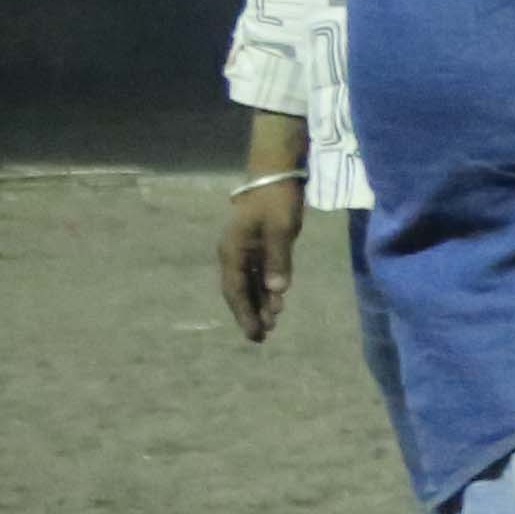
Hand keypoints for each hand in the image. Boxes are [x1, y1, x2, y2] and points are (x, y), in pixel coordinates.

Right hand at [216, 182, 302, 341]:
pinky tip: (277, 303)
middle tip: (261, 338)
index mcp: (233, 251)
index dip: (244, 313)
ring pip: (250, 284)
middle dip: (249, 314)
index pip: (235, 290)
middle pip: (239, 291)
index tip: (254, 333)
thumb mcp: (281, 229)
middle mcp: (234, 254)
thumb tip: (276, 291)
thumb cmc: (276, 200)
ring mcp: (246, 250)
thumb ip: (278, 260)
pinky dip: (266, 289)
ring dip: (259, 304)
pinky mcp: (259, 247)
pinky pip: (259, 274)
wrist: (275, 175)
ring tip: (272, 324)